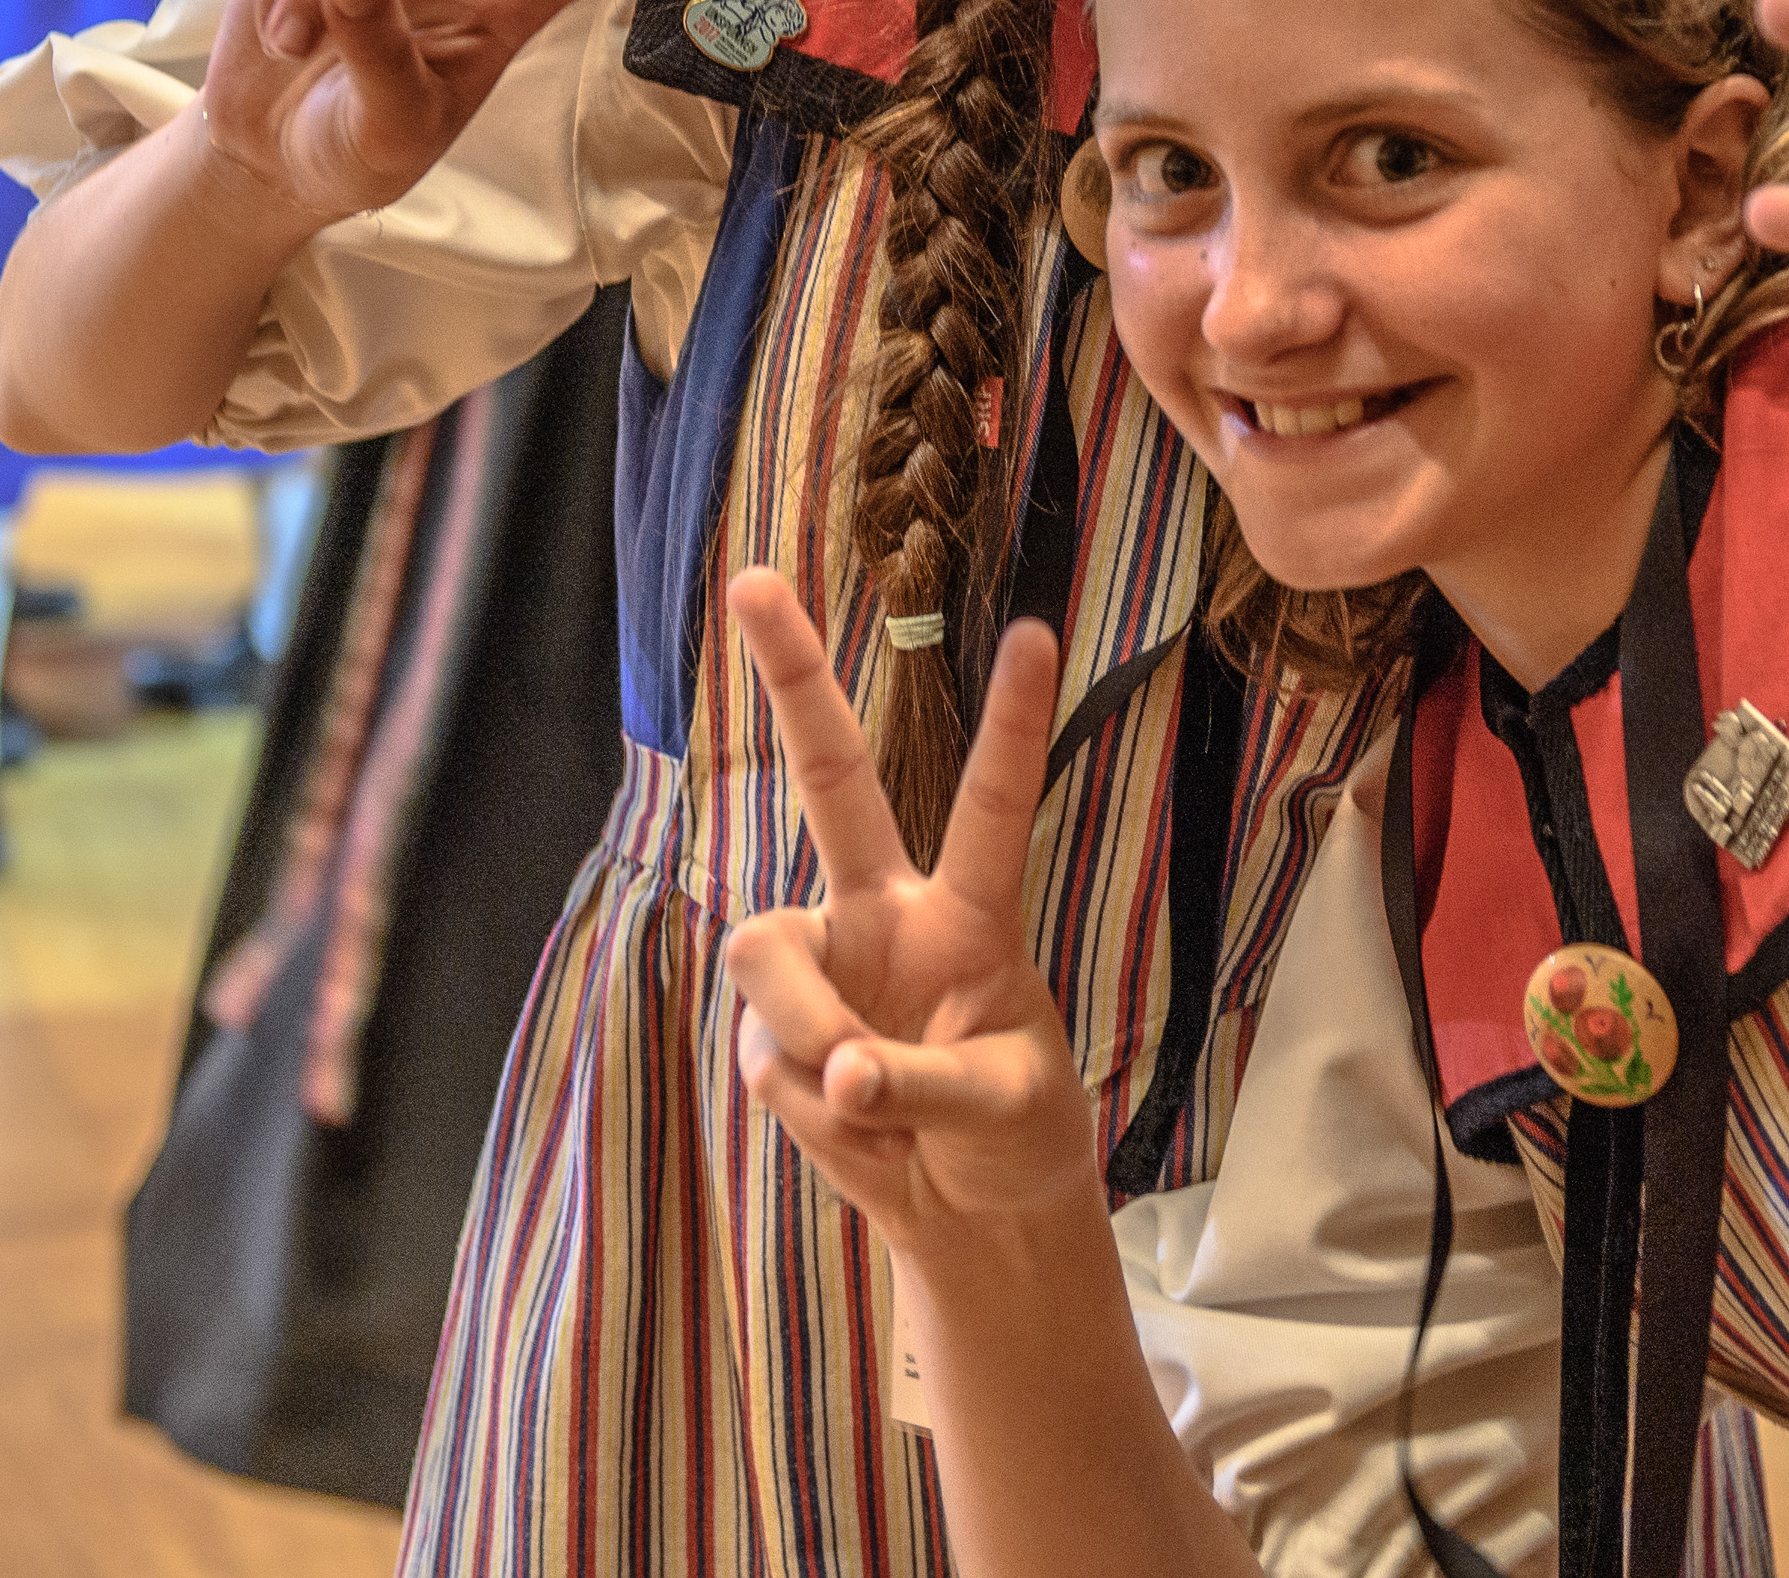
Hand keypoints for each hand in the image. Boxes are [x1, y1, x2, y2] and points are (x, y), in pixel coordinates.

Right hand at [722, 570, 1102, 1255]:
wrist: (967, 1209)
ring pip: (768, 954)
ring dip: (809, 1031)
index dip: (1008, 722)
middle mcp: (882, 912)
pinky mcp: (772, 1036)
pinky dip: (809, 1107)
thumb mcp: (1005, 1105)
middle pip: (831, 779)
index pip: (989, 802)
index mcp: (966, 912)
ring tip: (868, 1098)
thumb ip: (924, 1079)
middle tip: (754, 579)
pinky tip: (851, 1125)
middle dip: (792, 677)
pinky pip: (767, 1059)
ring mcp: (820, 967)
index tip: (1033, 630)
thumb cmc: (1013, 1130)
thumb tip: (842, 1071)